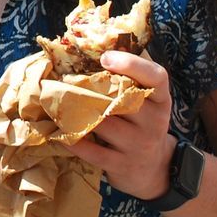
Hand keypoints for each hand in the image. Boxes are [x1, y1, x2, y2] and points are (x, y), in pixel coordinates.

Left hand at [67, 52, 175, 200]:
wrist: (153, 169)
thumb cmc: (142, 124)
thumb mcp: (146, 102)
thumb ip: (129, 79)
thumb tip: (93, 47)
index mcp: (161, 100)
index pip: (156, 77)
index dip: (132, 64)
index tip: (105, 58)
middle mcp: (154, 122)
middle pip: (121, 100)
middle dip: (90, 89)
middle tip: (63, 79)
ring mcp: (139, 145)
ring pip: (102, 123)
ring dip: (75, 112)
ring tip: (54, 101)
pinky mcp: (122, 165)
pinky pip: (92, 151)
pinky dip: (72, 140)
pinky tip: (58, 131)